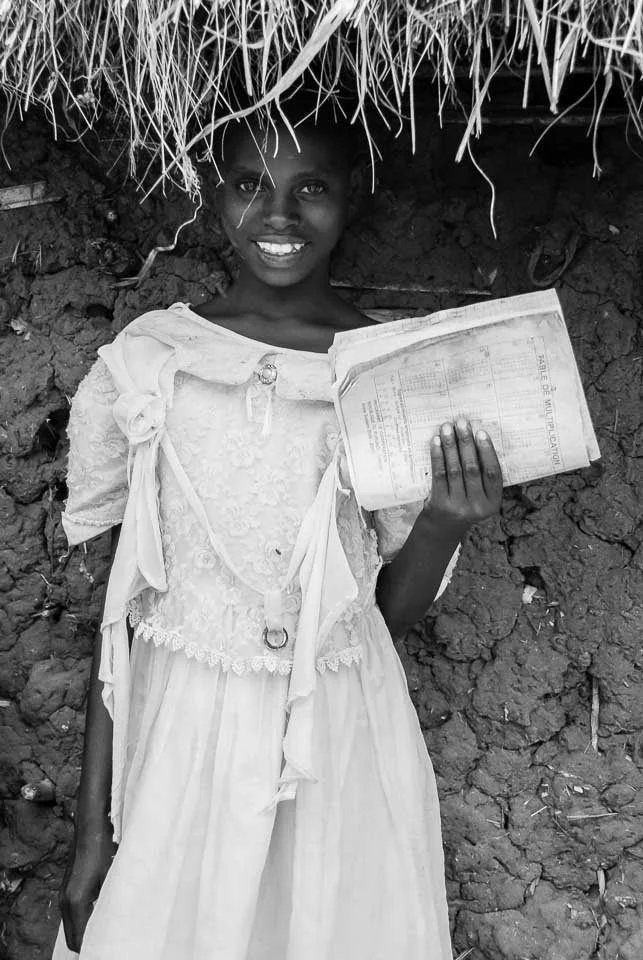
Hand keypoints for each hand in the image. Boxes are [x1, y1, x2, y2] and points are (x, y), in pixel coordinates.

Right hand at [59, 823, 116, 951]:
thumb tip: (118, 924)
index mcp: (75, 902)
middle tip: (109, 944)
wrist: (92, 825)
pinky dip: (82, 918)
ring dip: (84, 930)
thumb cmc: (105, 848)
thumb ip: (111, 904)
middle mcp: (65, 901)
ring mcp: (65, 893)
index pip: (78, 940)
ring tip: (106, 931)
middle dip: (87, 942)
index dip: (92, 947)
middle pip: (72, 936)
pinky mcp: (68, 886)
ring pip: (71, 924)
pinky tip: (99, 913)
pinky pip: (72, 913)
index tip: (108, 949)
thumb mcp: (112, 878)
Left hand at [425, 420, 501, 530]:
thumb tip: (475, 438)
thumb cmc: (463, 503)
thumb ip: (481, 475)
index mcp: (493, 502)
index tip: (481, 432)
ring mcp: (458, 506)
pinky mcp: (440, 504)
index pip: (492, 473)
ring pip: (455, 469)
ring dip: (451, 446)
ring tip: (447, 428)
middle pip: (472, 468)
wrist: (442, 528)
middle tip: (462, 423)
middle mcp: (477, 506)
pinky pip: (440, 475)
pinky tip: (437, 442)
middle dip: (466, 443)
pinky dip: (438, 456)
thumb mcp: (479, 496)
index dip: (487, 451)